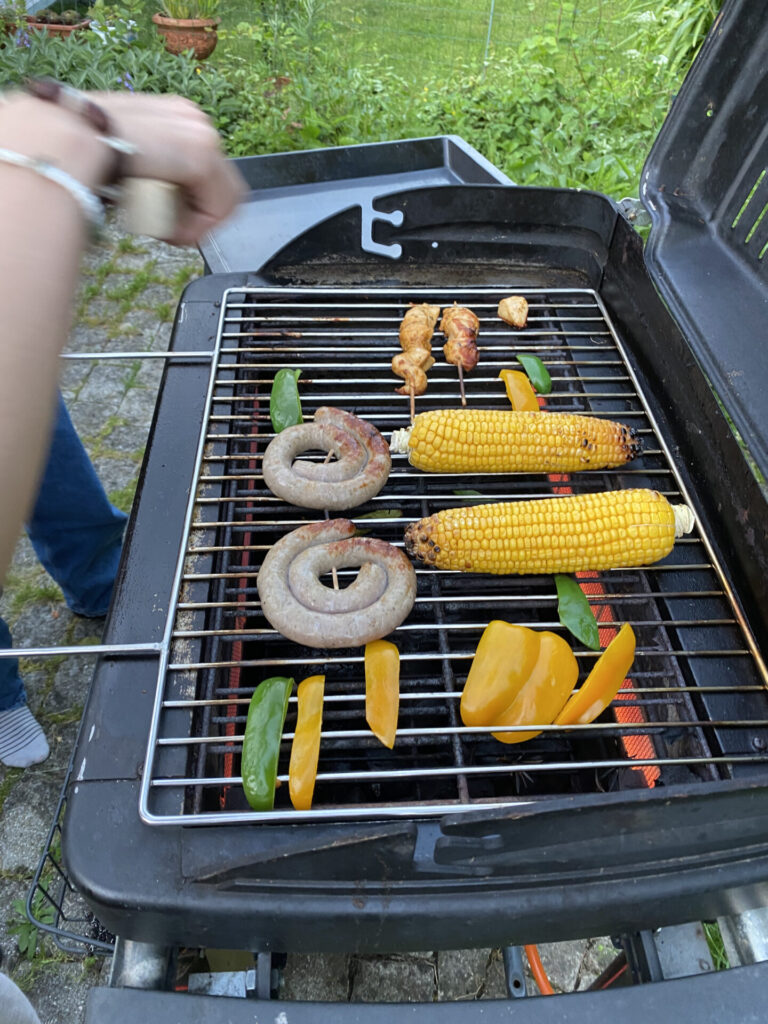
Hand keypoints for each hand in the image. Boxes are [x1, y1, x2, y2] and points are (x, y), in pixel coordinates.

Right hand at [0, 90, 245, 245]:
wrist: (63, 141)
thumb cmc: (78, 152)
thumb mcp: (124, 161)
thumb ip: (146, 175)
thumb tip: (149, 196)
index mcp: (176, 117)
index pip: (208, 172)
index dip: (196, 207)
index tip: (168, 224)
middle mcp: (193, 119)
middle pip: (222, 187)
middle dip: (200, 217)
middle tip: (168, 232)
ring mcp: (200, 133)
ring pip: (222, 200)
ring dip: (195, 224)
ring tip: (163, 231)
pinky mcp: (199, 154)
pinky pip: (215, 208)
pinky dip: (195, 227)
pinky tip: (168, 232)